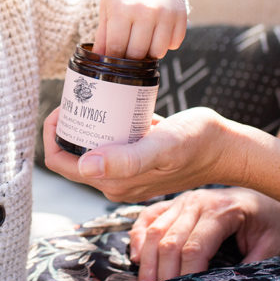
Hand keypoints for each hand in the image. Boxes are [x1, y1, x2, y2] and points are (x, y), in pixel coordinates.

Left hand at [43, 105, 235, 197]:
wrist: (226, 147)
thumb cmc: (197, 144)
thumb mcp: (160, 147)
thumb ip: (125, 160)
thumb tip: (84, 165)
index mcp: (112, 183)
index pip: (60, 162)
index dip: (53, 135)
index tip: (64, 107)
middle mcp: (115, 183)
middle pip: (72, 154)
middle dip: (68, 126)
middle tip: (79, 97)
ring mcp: (126, 173)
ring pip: (90, 147)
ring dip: (86, 124)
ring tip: (92, 97)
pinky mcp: (138, 162)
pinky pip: (110, 144)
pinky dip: (106, 125)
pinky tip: (113, 106)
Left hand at [93, 0, 187, 59]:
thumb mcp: (106, 12)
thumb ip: (103, 37)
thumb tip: (100, 60)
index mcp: (122, 10)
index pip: (117, 48)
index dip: (113, 58)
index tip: (113, 60)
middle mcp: (146, 10)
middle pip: (137, 53)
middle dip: (130, 58)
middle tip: (127, 51)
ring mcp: (165, 12)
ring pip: (158, 52)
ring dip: (149, 53)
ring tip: (142, 43)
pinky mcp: (180, 14)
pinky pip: (174, 43)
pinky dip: (166, 44)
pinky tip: (157, 33)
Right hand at [129, 187, 279, 280]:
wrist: (266, 194)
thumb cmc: (269, 221)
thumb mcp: (272, 243)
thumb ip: (252, 265)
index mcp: (221, 211)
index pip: (193, 247)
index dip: (184, 274)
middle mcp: (196, 202)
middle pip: (169, 241)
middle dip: (162, 273)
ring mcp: (182, 200)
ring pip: (154, 230)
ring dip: (146, 260)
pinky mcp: (173, 202)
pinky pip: (147, 217)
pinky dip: (138, 236)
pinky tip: (137, 257)